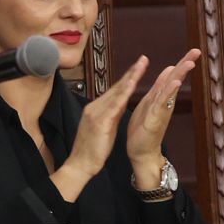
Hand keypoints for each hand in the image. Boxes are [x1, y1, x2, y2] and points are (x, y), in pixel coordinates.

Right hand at [53, 55, 149, 198]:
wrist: (80, 164)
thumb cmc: (93, 148)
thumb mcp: (104, 127)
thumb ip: (111, 114)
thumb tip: (121, 104)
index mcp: (97, 108)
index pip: (116, 90)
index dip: (128, 77)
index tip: (140, 66)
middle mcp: (95, 107)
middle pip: (116, 87)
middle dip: (131, 72)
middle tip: (144, 59)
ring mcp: (96, 113)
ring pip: (116, 92)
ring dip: (129, 78)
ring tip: (141, 66)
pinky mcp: (99, 122)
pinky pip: (114, 105)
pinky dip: (123, 94)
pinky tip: (132, 86)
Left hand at [125, 49, 201, 183]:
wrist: (141, 151)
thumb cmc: (144, 128)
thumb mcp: (152, 102)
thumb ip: (161, 86)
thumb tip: (170, 68)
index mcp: (162, 96)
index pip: (174, 75)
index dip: (183, 62)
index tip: (195, 50)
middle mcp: (165, 102)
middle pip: (176, 79)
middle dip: (186, 64)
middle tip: (197, 51)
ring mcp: (162, 110)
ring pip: (171, 89)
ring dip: (180, 75)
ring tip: (189, 63)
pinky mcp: (155, 119)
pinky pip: (162, 104)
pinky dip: (169, 93)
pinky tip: (175, 84)